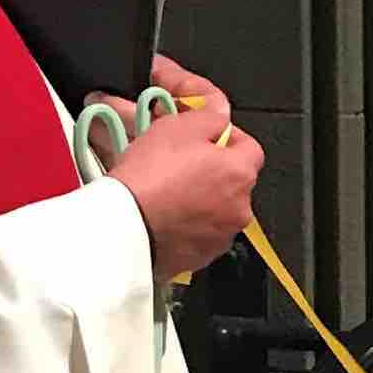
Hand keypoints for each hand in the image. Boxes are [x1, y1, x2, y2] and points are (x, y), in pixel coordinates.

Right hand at [110, 75, 261, 276]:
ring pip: (208, 204)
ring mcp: (217, 237)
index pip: (247, 145)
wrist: (125, 229)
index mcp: (240, 174)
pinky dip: (178, 218)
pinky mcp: (195, 258)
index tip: (201, 130)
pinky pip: (191, 231)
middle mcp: (238, 209)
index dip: (223, 134)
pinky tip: (156, 207)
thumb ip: (208, 116)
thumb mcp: (180, 126)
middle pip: (226, 176)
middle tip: (173, 154)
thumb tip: (217, 114)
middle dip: (203, 162)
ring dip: (190, 191)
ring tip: (159, 181)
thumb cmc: (151, 179)